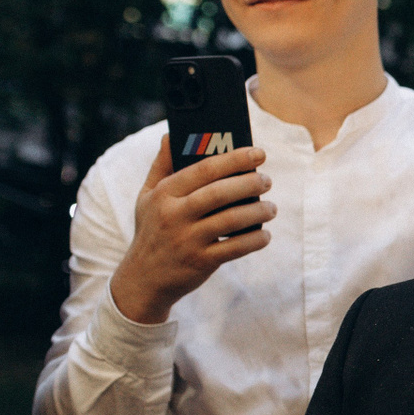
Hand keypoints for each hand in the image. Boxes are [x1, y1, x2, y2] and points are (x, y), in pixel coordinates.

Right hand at [108, 136, 274, 323]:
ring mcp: (187, 240)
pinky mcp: (200, 262)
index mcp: (164, 194)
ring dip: (258, 212)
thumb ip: (162, 166)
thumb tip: (171, 135)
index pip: (203, 169)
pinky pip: (235, 248)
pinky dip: (254, 240)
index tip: (258, 153)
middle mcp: (174, 215)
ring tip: (271, 208)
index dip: (234, 159)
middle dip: (250, 184)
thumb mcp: (147, 197)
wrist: (142, 279)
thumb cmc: (151, 230)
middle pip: (219, 193)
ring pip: (231, 220)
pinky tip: (264, 234)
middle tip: (267, 180)